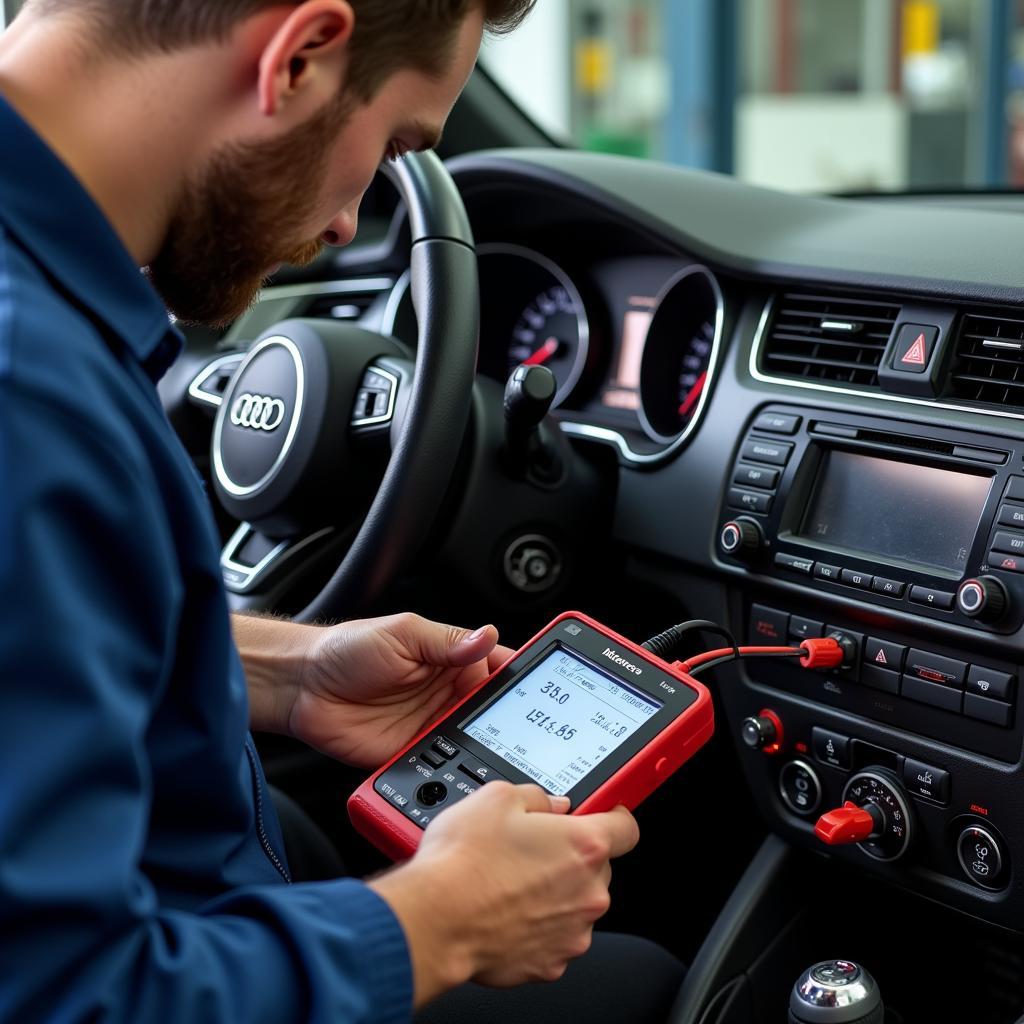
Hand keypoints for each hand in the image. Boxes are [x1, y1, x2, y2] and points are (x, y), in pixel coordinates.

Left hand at [290, 613, 513, 767]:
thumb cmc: (346, 650)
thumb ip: (447, 641)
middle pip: (495, 710)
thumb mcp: (403, 634)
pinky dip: (454, 771)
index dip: (524, 678)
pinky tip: (463, 772)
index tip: (546, 689)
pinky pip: (442, 766)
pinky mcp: (413, 755)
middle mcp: (447, 693)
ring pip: (474, 742)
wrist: (302, 687)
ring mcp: (432, 726)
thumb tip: (488, 635)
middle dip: (514, 720)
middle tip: (531, 731)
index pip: (499, 668)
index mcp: (451, 659)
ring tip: (505, 754)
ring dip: (488, 747)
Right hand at [368, 783, 639, 1005]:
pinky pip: (553, 937)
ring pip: (575, 905)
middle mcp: (588, 893)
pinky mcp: (550, 964)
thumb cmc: (464, 861)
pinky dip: (536, 927)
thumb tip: (550, 804)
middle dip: (571, 858)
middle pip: (598, 868)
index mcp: (584, 846)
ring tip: (510, 883)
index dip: (613, 817)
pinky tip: (505, 912)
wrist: (435, 919)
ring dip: (554, 894)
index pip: (626, 828)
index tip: (602, 817)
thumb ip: (537, 796)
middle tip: (531, 850)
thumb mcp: (497, 797)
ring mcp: (572, 932)